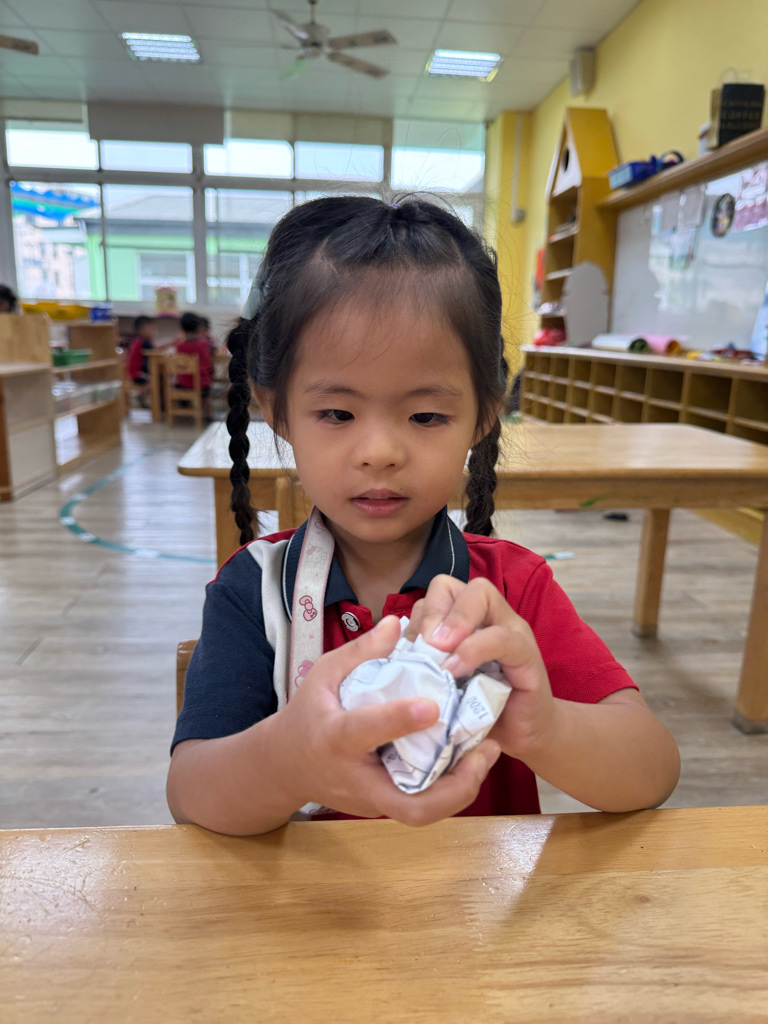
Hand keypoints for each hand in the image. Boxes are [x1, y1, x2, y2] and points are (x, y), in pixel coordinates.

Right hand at [277, 615, 500, 825]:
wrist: (286, 765)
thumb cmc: (308, 713)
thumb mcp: (323, 674)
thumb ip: (361, 651)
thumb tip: (397, 622)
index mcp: (335, 737)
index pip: (366, 731)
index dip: (399, 720)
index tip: (433, 705)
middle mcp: (357, 778)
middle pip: (409, 805)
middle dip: (454, 787)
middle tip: (486, 749)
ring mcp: (372, 801)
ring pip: (422, 814)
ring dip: (461, 789)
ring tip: (488, 753)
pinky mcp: (383, 808)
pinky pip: (420, 805)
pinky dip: (450, 788)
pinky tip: (473, 759)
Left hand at [405, 576, 557, 758]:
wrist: (521, 734)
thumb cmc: (476, 708)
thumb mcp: (442, 683)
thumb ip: (422, 664)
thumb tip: (385, 657)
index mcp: (464, 620)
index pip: (435, 593)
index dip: (419, 615)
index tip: (408, 649)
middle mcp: (487, 616)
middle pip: (453, 585)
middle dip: (433, 610)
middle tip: (424, 645)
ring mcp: (510, 630)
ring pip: (481, 593)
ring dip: (454, 619)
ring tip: (438, 650)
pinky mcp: (527, 654)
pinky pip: (501, 637)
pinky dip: (473, 649)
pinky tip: (456, 670)